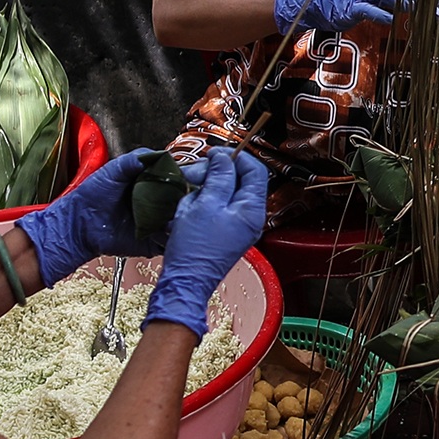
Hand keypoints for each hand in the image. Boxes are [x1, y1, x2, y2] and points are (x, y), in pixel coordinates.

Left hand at [17, 147, 177, 288]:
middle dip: (188, 200)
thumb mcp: (114, 170)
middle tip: (191, 197)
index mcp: (151, 184)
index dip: (185, 179)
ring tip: (179, 213)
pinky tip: (169, 228)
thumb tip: (162, 155)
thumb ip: (136, 159)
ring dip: (183, 219)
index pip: (176, 181)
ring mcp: (156, 224)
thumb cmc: (92, 195)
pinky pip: (168, 242)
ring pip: (179, 222)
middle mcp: (157, 204)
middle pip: (182, 202)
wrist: (78, 224)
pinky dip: (172, 237)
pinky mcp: (152, 243)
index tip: (192, 178)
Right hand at [146, 147, 268, 334]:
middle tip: (193, 176)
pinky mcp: (222, 233)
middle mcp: (250, 218)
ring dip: (202, 191)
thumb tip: (224, 157)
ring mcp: (237, 227)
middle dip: (213, 175)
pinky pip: (213, 209)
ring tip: (186, 201)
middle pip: (238, 181)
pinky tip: (185, 212)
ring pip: (222, 194)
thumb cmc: (195, 247)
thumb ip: (219, 177)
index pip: (255, 170)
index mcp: (252, 210)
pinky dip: (198, 204)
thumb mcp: (206, 204)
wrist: (184, 283)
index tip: (213, 154)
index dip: (235, 157)